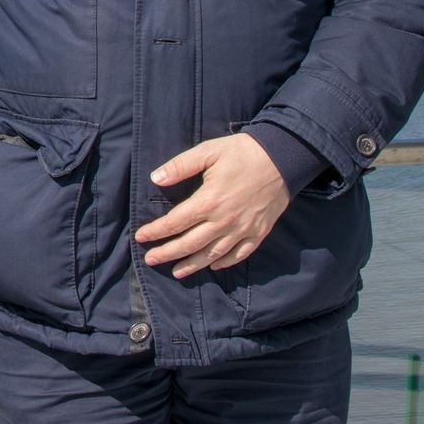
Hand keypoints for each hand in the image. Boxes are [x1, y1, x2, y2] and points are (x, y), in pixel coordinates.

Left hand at [135, 133, 290, 278]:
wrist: (282, 157)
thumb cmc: (242, 152)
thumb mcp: (208, 151)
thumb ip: (180, 166)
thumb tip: (155, 178)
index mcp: (208, 201)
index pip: (175, 222)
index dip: (156, 232)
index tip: (141, 237)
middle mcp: (224, 221)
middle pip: (190, 244)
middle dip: (168, 253)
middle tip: (150, 260)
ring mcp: (243, 229)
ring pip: (213, 254)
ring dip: (193, 265)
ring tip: (176, 272)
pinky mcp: (258, 233)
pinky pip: (239, 255)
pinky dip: (224, 263)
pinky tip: (213, 266)